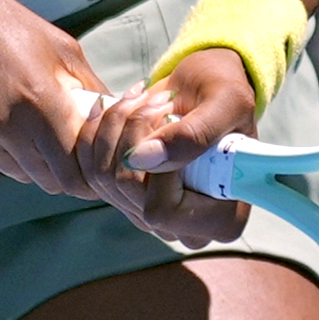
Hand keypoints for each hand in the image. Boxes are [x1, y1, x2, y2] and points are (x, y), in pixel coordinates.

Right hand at [0, 0, 251, 247]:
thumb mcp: (56, 45)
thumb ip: (89, 89)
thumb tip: (119, 118)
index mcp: (36, 102)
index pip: (75, 174)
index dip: (91, 173)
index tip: (95, 160)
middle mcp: (1, 130)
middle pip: (50, 182)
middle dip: (65, 169)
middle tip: (67, 145)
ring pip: (18, 174)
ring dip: (32, 159)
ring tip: (27, 123)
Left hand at [76, 44, 255, 249]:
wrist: (205, 91)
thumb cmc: (228, 96)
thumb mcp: (226, 105)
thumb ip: (192, 136)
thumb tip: (139, 160)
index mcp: (221, 221)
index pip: (163, 209)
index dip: (158, 165)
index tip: (172, 120)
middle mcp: (184, 228)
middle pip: (127, 191)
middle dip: (132, 133)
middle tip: (157, 100)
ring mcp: (151, 215)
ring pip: (103, 178)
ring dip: (115, 126)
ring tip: (142, 98)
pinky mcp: (126, 197)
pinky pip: (91, 170)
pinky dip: (98, 131)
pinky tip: (121, 107)